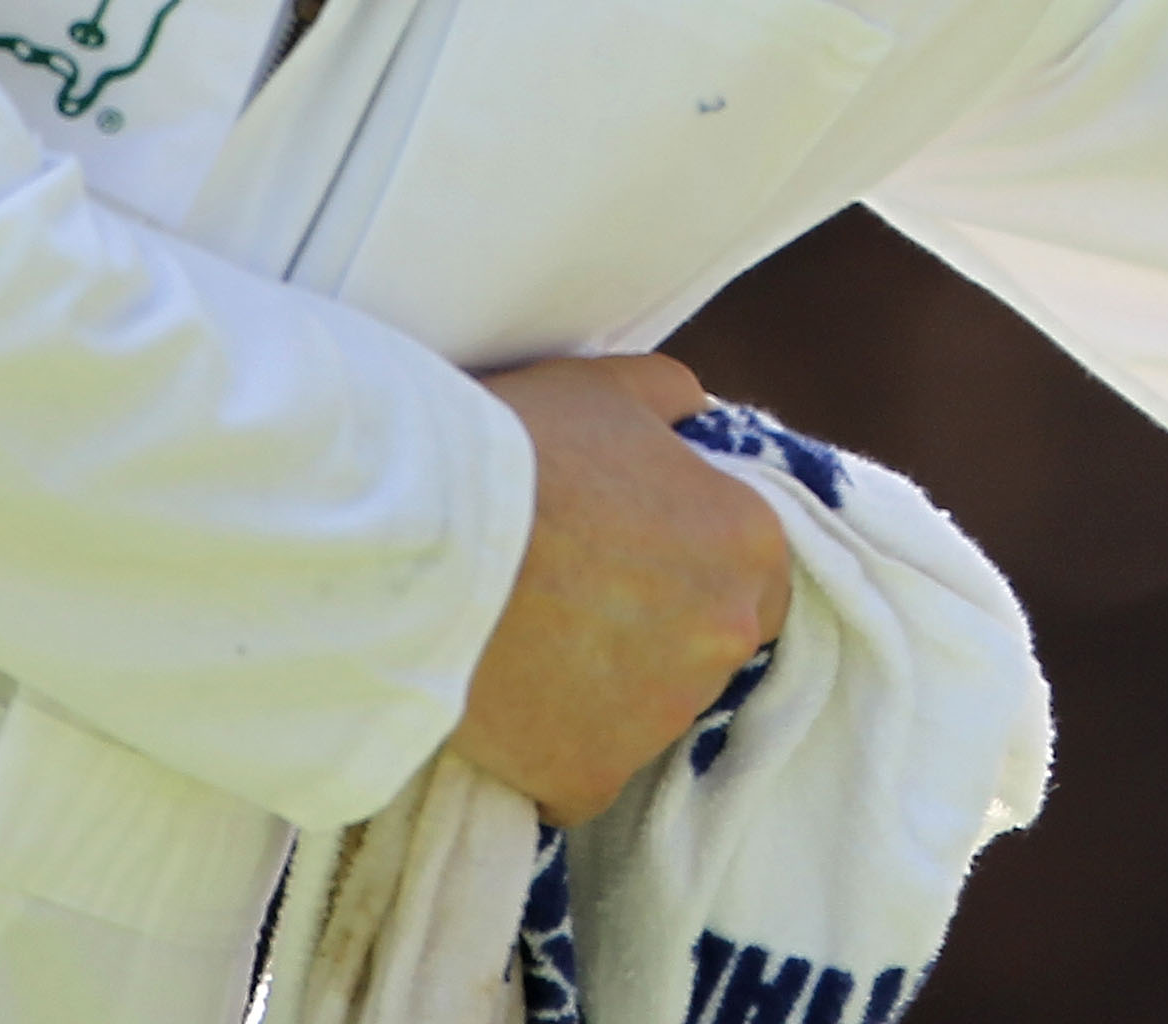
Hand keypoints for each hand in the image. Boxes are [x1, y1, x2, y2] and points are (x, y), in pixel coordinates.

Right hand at [449, 355, 794, 823]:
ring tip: (527, 646)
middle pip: (708, 650)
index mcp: (749, 545)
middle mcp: (726, 636)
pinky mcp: (590, 774)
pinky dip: (550, 756)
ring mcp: (660, 716)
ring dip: (604, 694)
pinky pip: (582, 778)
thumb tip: (693, 418)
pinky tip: (508, 711)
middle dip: (659, 635)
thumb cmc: (516, 446)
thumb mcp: (610, 388)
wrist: (410, 535)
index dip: (698, 570)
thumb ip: (674, 400)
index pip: (757, 577)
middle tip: (576, 605)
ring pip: (646, 716)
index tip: (639, 565)